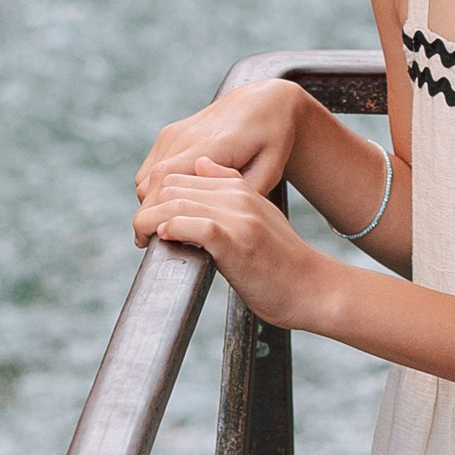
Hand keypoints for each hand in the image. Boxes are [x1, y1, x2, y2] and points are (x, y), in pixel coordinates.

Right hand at [135, 79, 301, 228]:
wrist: (263, 101)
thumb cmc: (272, 138)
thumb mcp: (271, 168)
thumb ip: (244, 192)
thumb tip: (218, 216)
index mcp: (211, 145)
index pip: (166, 180)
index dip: (153, 212)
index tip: (151, 241)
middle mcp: (186, 136)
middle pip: (149, 183)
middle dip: (150, 213)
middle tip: (158, 239)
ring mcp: (175, 133)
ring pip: (145, 178)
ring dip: (152, 201)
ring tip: (168, 223)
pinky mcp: (170, 133)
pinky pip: (150, 167)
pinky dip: (154, 188)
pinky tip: (174, 203)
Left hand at [135, 166, 336, 330]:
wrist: (312, 288)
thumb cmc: (281, 261)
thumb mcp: (259, 215)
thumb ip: (230, 189)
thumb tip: (201, 166)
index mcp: (240, 186)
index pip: (181, 175)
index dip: (156, 196)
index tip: (150, 221)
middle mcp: (238, 195)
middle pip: (172, 185)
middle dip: (147, 208)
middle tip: (141, 234)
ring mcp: (238, 217)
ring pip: (175, 204)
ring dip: (149, 222)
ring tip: (143, 240)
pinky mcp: (236, 241)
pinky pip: (191, 225)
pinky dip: (171, 230)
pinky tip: (165, 240)